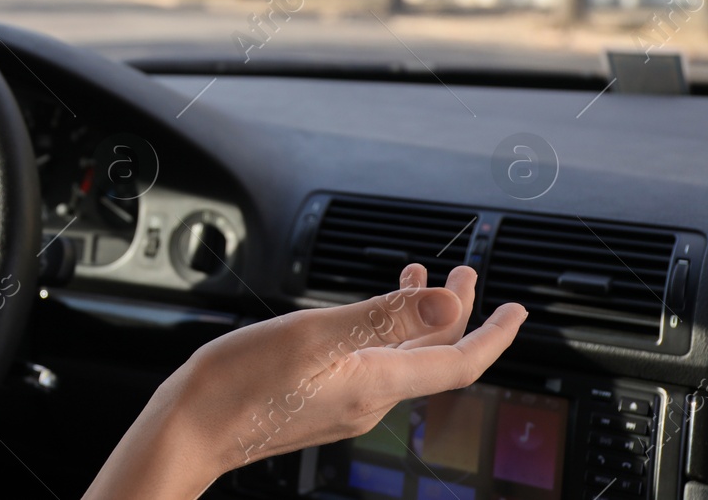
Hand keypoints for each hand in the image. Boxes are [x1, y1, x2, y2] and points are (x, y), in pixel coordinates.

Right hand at [83, 264, 526, 499]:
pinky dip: (380, 330)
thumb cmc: (239, 385)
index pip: (457, 361)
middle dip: (456, 314)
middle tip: (467, 277)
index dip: (493, 334)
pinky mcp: (317, 401)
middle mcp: (367, 398)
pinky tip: (362, 315)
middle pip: (431, 357)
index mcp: (375, 382)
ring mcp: (342, 403)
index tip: (516, 309)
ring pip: (399, 357)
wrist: (191, 430)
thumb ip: (382, 318)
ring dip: (416, 318)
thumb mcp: (314, 336)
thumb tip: (448, 304)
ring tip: (420, 280)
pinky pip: (367, 363)